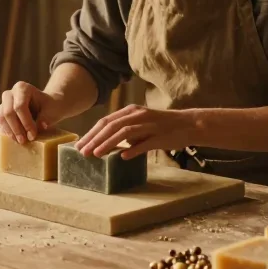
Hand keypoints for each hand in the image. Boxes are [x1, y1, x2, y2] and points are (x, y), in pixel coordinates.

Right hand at [0, 81, 63, 143]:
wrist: (47, 106)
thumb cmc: (50, 106)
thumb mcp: (52, 110)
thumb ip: (46, 117)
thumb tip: (40, 126)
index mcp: (23, 88)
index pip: (20, 106)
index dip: (25, 122)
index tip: (33, 135)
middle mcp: (10, 93)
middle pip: (8, 112)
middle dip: (16, 128)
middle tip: (24, 140)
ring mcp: (4, 102)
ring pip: (2, 118)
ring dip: (10, 131)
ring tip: (20, 141)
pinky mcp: (2, 112)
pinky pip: (0, 122)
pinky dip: (7, 131)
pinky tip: (15, 139)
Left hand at [76, 105, 199, 159]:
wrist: (187, 125)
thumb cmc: (161, 127)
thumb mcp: (139, 124)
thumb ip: (124, 131)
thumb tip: (105, 144)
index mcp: (130, 111)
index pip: (106, 121)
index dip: (91, 133)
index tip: (80, 145)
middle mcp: (137, 115)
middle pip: (111, 126)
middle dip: (94, 139)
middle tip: (82, 152)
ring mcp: (149, 124)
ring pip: (124, 133)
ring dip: (108, 143)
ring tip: (96, 154)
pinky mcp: (160, 136)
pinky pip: (144, 143)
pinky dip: (133, 149)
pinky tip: (123, 157)